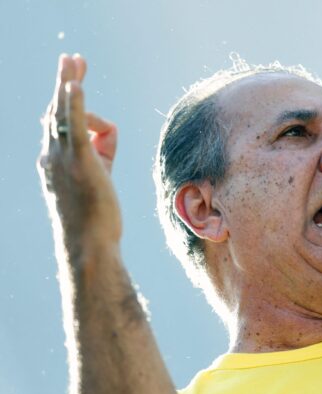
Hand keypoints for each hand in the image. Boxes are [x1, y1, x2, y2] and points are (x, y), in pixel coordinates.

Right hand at [38, 54, 120, 256]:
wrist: (88, 245)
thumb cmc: (94, 221)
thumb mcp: (96, 180)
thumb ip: (100, 155)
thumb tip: (108, 136)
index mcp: (53, 162)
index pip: (59, 125)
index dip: (67, 104)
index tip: (73, 84)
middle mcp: (52, 156)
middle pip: (57, 112)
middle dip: (65, 83)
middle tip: (72, 59)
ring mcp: (64, 159)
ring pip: (63, 113)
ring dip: (68, 83)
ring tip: (74, 61)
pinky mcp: (80, 162)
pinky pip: (75, 126)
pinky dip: (75, 104)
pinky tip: (76, 85)